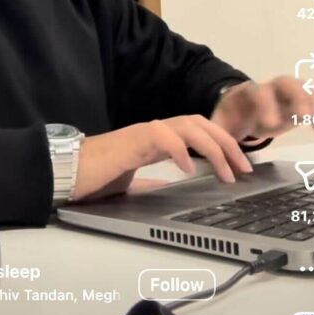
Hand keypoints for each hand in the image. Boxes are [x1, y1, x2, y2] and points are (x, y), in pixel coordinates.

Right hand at [72, 115, 253, 201]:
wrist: (67, 172)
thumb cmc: (95, 177)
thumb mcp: (132, 184)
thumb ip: (151, 182)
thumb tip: (168, 191)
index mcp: (157, 139)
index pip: (198, 131)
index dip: (223, 144)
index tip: (241, 166)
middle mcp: (154, 131)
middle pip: (200, 123)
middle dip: (228, 143)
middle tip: (246, 168)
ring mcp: (143, 133)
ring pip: (187, 126)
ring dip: (212, 146)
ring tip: (226, 170)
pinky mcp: (131, 140)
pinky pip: (161, 136)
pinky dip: (178, 149)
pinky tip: (188, 168)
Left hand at [211, 76, 313, 143]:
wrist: (238, 106)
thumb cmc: (231, 117)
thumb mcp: (220, 125)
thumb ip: (217, 136)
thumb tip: (214, 156)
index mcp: (248, 92)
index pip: (258, 92)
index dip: (265, 106)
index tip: (270, 125)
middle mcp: (269, 88)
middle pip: (285, 82)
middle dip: (295, 98)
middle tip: (302, 118)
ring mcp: (283, 93)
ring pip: (300, 87)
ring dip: (310, 102)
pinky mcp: (294, 101)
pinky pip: (308, 97)